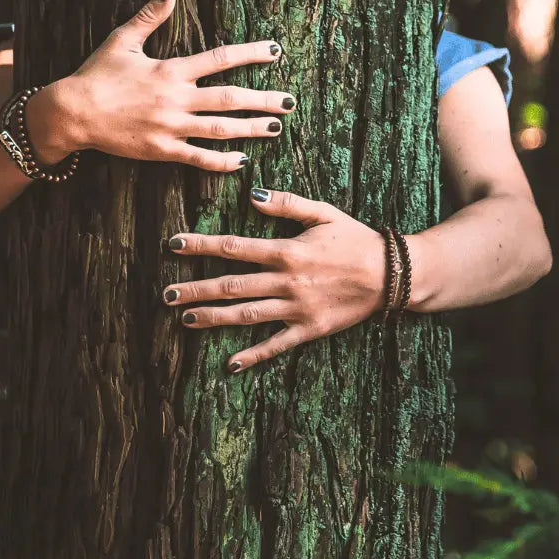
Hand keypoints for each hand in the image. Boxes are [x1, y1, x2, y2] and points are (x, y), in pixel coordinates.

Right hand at [30, 0, 296, 171]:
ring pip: (220, 130)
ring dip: (250, 129)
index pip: (220, 59)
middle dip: (262, 99)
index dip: (250, 54)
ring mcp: (170, 128)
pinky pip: (197, 158)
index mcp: (171, 70)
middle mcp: (176, 99)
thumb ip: (151, 15)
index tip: (275, 52)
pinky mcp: (161, 151)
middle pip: (229, 98)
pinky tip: (241, 161)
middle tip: (289, 102)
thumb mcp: (123, 39)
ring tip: (275, 128)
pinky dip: (221, 161)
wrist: (73, 113)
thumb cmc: (96, 74)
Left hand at [162, 189, 389, 371]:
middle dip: (196, 289)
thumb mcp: (323, 213)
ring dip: (214, 318)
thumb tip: (252, 195)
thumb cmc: (355, 239)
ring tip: (185, 320)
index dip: (202, 245)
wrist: (391, 274)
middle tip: (166, 294)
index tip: (174, 245)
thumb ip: (287, 204)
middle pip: (231, 285)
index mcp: (286, 251)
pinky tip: (230, 364)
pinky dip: (253, 355)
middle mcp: (286, 282)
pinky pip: (276, 344)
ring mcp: (296, 309)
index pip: (234, 247)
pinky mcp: (310, 329)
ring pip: (246, 315)